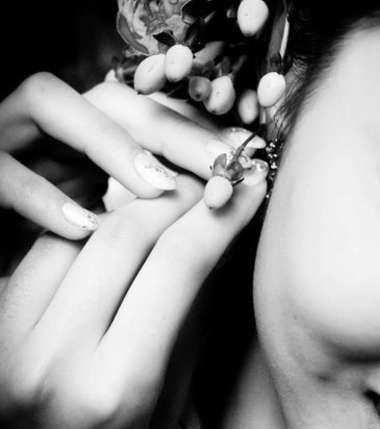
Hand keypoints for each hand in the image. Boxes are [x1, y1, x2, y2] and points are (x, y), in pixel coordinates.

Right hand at [0, 72, 222, 239]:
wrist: (6, 261)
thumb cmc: (63, 248)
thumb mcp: (114, 222)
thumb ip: (155, 208)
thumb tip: (222, 206)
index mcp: (92, 136)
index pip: (149, 113)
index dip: (194, 130)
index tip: (240, 158)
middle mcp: (54, 126)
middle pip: (113, 100)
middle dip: (169, 128)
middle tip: (218, 164)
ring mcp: (9, 138)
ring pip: (51, 103)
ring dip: (110, 143)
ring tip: (159, 187)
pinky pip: (0, 170)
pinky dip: (40, 195)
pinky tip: (84, 228)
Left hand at [0, 167, 266, 428]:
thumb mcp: (168, 409)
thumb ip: (193, 324)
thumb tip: (223, 253)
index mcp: (115, 387)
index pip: (178, 266)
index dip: (220, 218)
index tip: (248, 190)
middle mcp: (52, 355)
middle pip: (125, 234)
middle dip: (178, 197)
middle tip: (211, 185)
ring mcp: (7, 339)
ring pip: (77, 232)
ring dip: (129, 204)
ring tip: (168, 199)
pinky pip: (41, 252)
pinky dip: (85, 226)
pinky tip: (115, 224)